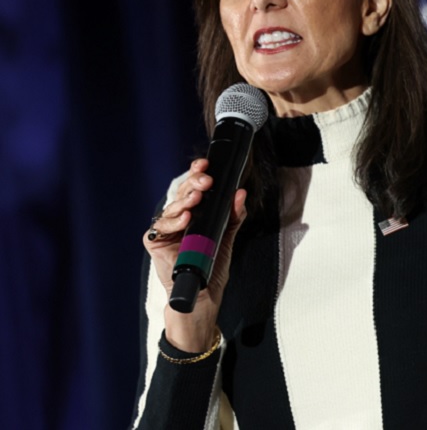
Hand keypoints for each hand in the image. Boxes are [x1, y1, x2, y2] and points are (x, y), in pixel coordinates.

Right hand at [144, 158, 246, 352]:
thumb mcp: (227, 238)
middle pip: (181, 194)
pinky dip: (173, 222)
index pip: (194, 188)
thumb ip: (233, 216)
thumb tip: (240, 193)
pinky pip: (160, 228)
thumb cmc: (213, 267)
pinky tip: (185, 218)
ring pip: (171, 208)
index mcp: (195, 214)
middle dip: (193, 183)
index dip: (197, 173)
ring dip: (183, 201)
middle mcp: (178, 219)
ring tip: (196, 198)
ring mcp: (165, 231)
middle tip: (205, 179)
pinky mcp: (155, 243)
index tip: (206, 163)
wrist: (204, 295)